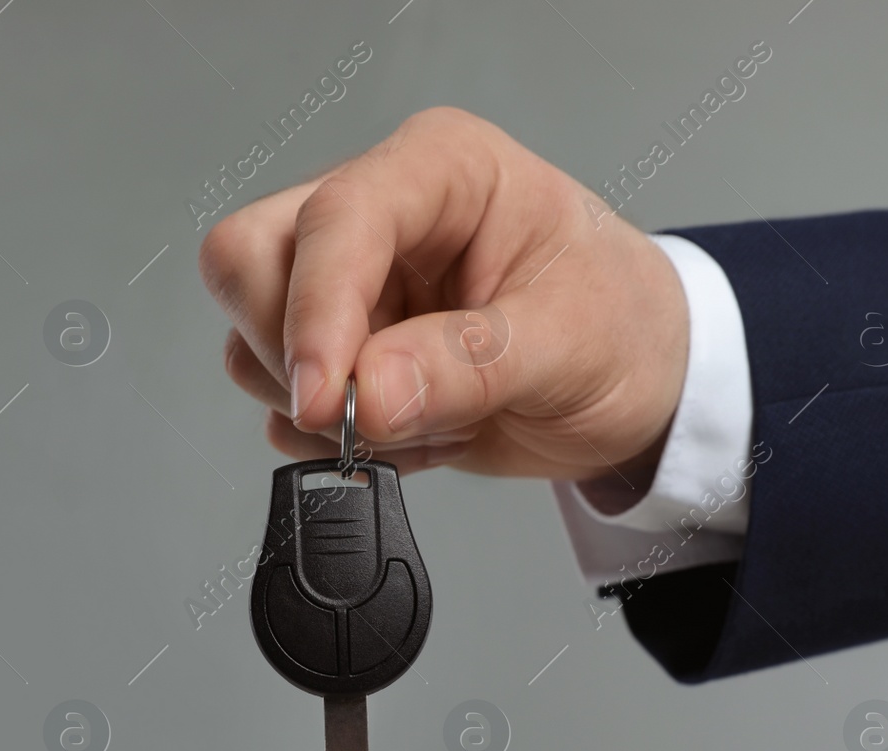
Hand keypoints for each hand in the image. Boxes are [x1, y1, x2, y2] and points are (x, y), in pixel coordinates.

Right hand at [197, 106, 690, 485]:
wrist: (638, 383)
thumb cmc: (622, 326)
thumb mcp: (571, 343)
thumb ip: (468, 366)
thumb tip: (369, 395)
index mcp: (439, 170)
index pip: (333, 218)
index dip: (315, 309)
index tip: (326, 398)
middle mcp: (377, 215)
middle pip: (250, 262)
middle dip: (299, 354)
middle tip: (379, 411)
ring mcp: (346, 285)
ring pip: (249, 337)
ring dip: (325, 408)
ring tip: (434, 417)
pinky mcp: (334, 351)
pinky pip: (277, 402)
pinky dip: (337, 442)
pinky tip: (418, 434)